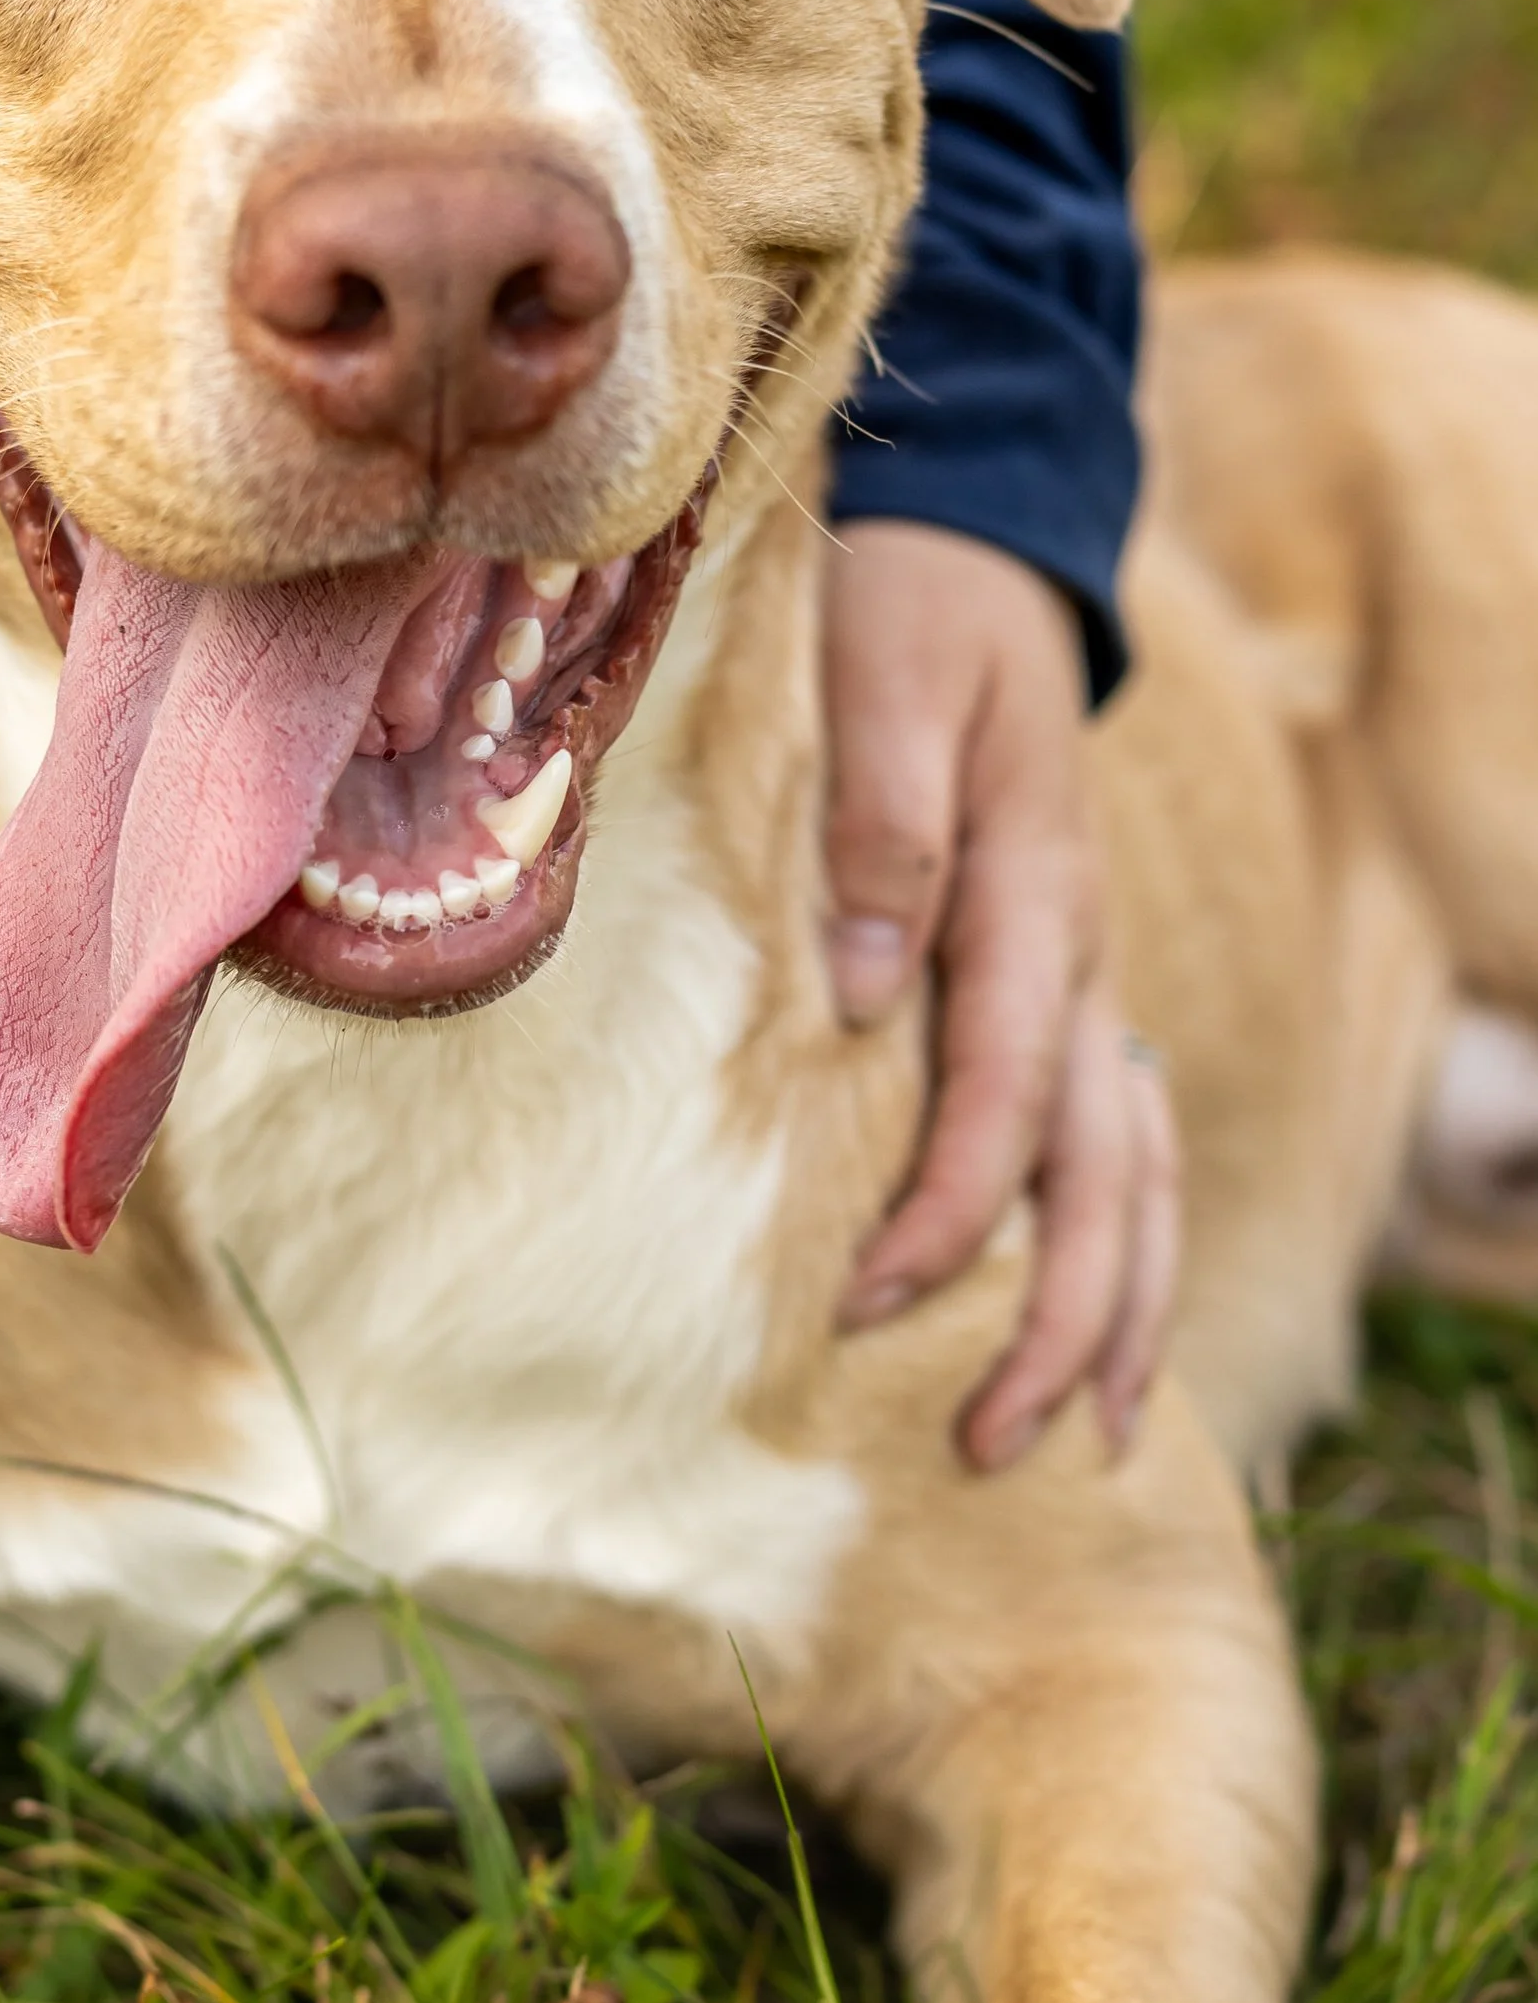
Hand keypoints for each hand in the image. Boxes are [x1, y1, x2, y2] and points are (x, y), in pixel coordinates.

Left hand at [820, 519, 1178, 1467]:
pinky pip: (1132, 1138)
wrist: (984, 554)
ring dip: (1116, 1311)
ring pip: (1141, 1174)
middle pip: (1103, 1174)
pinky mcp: (1072, 985)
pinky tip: (1107, 1332)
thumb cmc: (908, 615)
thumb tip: (860, 993)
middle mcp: (1081, 957)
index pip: (1007, 1092)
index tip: (869, 1303)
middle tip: (993, 1448)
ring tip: (1080, 1441)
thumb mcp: (880, 682)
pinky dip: (1128, 1242)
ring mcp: (1090, 979)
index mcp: (1033, 896)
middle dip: (1057, 1321)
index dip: (950, 1208)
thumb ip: (877, 827)